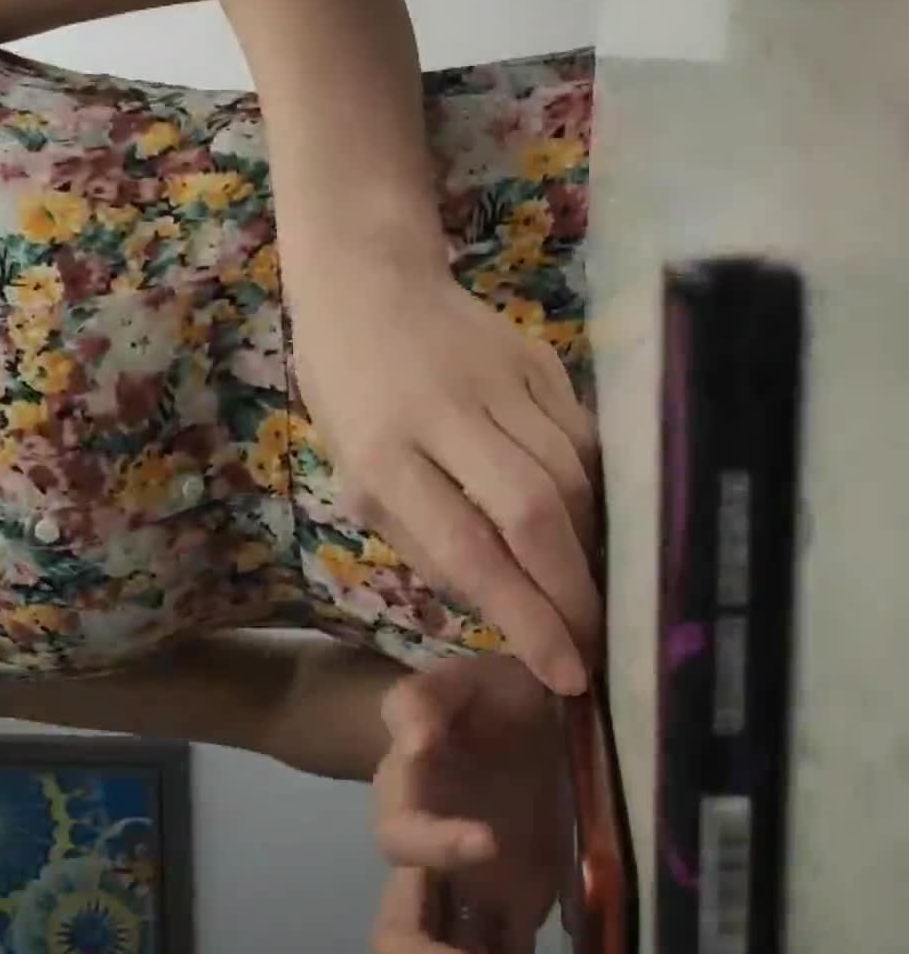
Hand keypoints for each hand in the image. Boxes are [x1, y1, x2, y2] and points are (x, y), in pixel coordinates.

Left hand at [291, 265, 600, 693]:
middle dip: (574, 590)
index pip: (468, 548)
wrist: (369, 281)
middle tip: (601, 647)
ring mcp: (502, 380)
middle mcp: (448, 414)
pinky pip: (584, 439)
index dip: (525, 615)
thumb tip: (505, 606)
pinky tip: (598, 527)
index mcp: (384, 453)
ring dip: (592, 547)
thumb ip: (426, 541)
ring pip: (572, 475)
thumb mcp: (357, 478)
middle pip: (534, 510)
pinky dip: (598, 492)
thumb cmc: (351, 393)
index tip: (565, 672)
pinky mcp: (541, 360)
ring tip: (599, 597)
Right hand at [371, 653, 564, 953]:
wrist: (540, 711)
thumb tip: (410, 743)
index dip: (434, 845)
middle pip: (399, 927)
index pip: (402, 834)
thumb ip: (427, 698)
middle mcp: (428, 857)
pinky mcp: (511, 910)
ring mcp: (468, 893)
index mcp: (412, 797)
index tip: (488, 841)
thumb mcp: (466, 678)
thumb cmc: (496, 692)